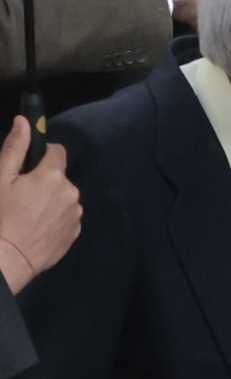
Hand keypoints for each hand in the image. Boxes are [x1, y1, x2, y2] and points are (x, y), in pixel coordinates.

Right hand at [0, 117, 80, 291]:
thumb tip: (24, 121)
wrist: (11, 257)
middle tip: (24, 194)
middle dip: (46, 179)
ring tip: (31, 213)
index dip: (43, 154)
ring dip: (53, 199)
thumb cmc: (3, 215)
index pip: (57, 151)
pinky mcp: (75, 233)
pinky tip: (39, 226)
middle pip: (61, 176)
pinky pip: (67, 216)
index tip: (30, 165)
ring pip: (65, 197)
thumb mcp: (2, 177)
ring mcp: (75, 215)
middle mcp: (71, 193)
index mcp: (53, 175)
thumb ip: (16, 147)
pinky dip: (56, 217)